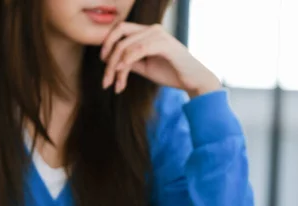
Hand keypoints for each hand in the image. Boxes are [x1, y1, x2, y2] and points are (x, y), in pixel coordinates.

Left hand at [100, 22, 221, 96]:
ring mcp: (159, 35)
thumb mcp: (146, 67)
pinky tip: (122, 72)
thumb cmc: (172, 73)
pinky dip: (127, 61)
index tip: (103, 64)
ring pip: (126, 45)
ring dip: (116, 66)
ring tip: (115, 84)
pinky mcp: (164, 44)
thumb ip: (130, 62)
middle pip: (120, 37)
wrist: (194, 81)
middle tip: (105, 80)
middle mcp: (153, 29)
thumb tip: (112, 62)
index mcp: (148, 32)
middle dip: (108, 59)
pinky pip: (138, 49)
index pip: (120, 31)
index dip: (107, 45)